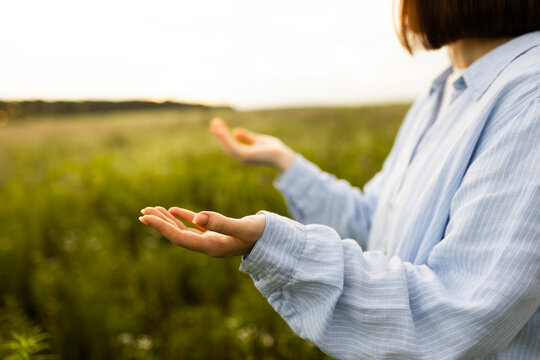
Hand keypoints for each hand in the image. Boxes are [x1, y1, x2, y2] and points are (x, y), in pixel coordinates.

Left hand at [139, 206, 264, 257]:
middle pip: (178, 236)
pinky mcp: (217, 233)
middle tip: (142, 213)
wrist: (275, 240)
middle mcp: (208, 246)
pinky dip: (183, 217)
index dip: (162, 228)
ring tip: (151, 210)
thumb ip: (222, 222)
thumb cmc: (262, 234)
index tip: (146, 217)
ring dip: (168, 221)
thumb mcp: (243, 227)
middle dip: (159, 224)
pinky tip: (172, 210)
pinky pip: (195, 225)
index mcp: (212, 247)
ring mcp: (212, 240)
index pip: (181, 238)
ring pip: (184, 230)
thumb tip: (198, 217)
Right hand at [210, 117, 295, 171]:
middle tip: (213, 122)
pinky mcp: (245, 156)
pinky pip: (232, 146)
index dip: (223, 135)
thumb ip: (247, 137)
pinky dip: (226, 138)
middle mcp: (241, 157)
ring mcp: (242, 157)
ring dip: (220, 135)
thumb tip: (235, 132)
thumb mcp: (258, 140)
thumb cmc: (273, 149)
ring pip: (227, 146)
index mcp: (243, 154)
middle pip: (226, 145)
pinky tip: (221, 130)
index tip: (218, 124)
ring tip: (215, 125)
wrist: (282, 155)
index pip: (230, 144)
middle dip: (219, 134)